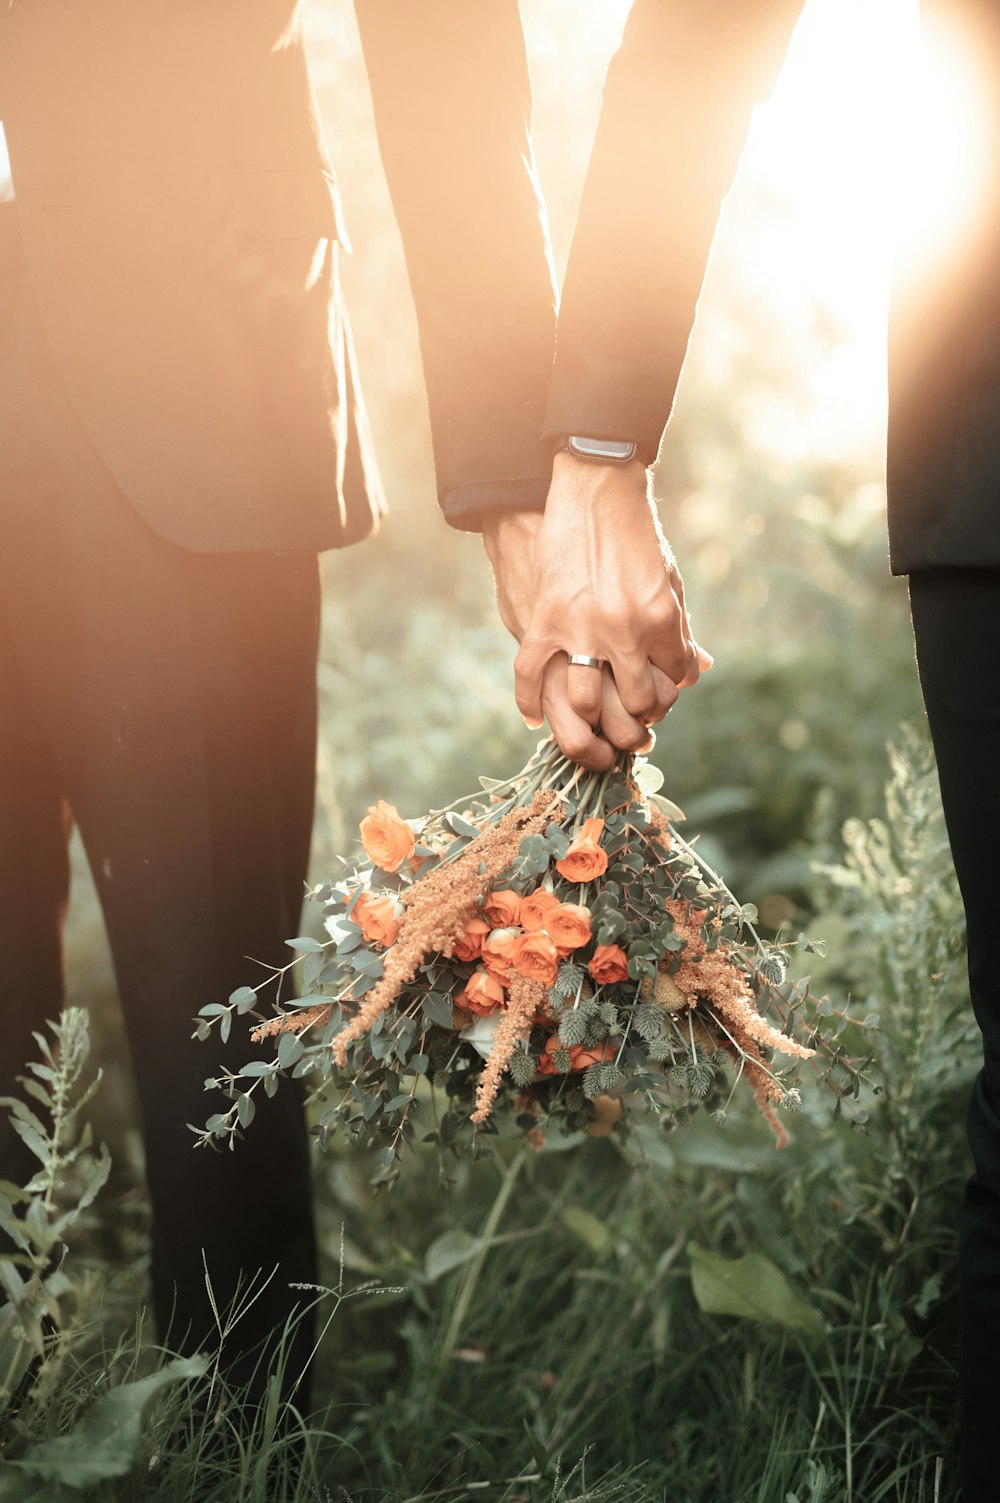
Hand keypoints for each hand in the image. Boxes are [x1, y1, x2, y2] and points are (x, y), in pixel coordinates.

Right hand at [481, 454, 710, 769]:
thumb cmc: (637, 534)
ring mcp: (581, 628)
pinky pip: (531, 675)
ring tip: (592, 718)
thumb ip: (680, 627)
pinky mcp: (544, 619)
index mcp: (661, 619)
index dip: (670, 691)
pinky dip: (530, 702)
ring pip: (586, 702)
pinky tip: (536, 717)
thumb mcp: (669, 578)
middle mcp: (624, 630)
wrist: (595, 490)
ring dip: (591, 718)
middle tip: (632, 718)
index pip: (675, 681)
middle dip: (638, 717)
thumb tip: (698, 668)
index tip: (660, 692)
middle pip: (636, 703)